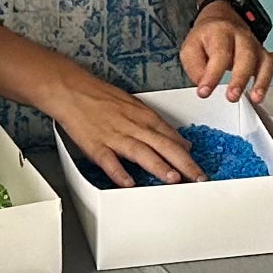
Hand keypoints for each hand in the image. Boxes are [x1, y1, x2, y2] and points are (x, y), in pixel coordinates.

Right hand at [49, 75, 195, 185]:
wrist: (72, 89)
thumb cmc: (101, 97)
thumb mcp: (134, 106)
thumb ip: (156, 126)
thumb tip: (179, 141)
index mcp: (144, 117)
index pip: (172, 137)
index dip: (188, 154)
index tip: (200, 168)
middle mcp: (133, 126)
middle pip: (164, 146)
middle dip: (185, 164)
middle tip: (199, 178)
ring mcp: (115, 136)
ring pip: (142, 153)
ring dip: (159, 166)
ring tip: (174, 180)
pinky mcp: (95, 144)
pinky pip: (109, 160)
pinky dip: (119, 172)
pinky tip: (129, 183)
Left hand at [184, 6, 272, 102]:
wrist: (221, 17)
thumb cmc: (207, 36)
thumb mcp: (190, 48)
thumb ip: (195, 67)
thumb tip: (204, 83)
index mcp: (220, 33)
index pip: (219, 55)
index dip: (211, 75)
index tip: (204, 91)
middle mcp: (241, 38)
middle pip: (245, 56)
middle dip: (240, 79)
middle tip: (232, 96)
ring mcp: (256, 46)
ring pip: (265, 61)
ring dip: (262, 80)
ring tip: (257, 97)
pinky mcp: (265, 54)